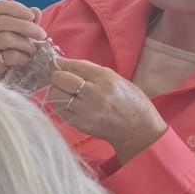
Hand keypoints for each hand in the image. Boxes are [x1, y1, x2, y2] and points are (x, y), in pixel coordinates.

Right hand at [0, 0, 46, 74]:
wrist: (15, 68)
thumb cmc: (20, 45)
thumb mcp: (27, 30)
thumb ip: (31, 20)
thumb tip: (35, 11)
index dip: (16, 9)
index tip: (31, 16)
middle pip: (1, 22)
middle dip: (25, 27)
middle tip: (41, 34)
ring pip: (4, 38)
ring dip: (25, 44)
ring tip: (34, 50)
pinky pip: (8, 56)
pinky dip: (22, 58)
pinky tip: (27, 59)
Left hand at [48, 57, 167, 162]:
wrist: (139, 130)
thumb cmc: (130, 102)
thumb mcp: (116, 79)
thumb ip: (90, 70)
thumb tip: (64, 63)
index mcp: (106, 79)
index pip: (75, 66)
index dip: (62, 64)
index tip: (57, 63)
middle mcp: (95, 94)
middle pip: (61, 79)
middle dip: (57, 77)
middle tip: (62, 79)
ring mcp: (86, 111)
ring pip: (55, 95)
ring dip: (57, 91)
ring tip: (67, 92)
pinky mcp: (80, 124)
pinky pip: (58, 110)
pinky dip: (59, 104)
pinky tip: (69, 104)